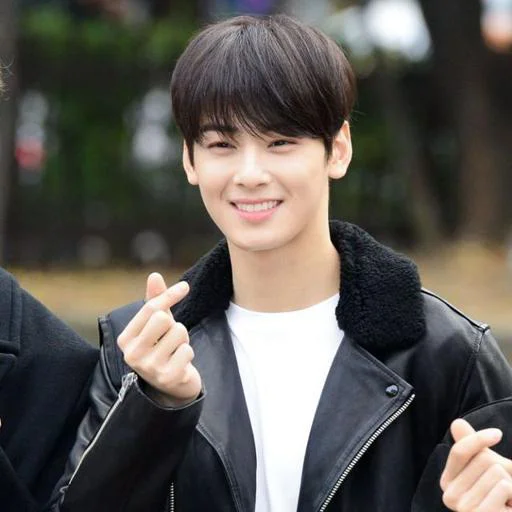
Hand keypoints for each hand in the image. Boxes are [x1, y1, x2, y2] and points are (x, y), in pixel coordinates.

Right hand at [117, 272, 201, 406]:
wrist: (172, 386)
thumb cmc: (162, 349)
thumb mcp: (156, 325)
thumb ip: (155, 301)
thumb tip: (154, 275)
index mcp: (125, 339)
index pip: (151, 307)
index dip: (170, 295)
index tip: (184, 287)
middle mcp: (132, 354)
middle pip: (163, 319)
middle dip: (174, 325)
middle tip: (171, 338)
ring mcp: (149, 367)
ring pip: (178, 333)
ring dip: (183, 340)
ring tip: (175, 351)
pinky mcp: (167, 377)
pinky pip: (187, 350)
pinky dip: (188, 354)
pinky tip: (180, 364)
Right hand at [440, 418, 511, 510]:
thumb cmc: (501, 493)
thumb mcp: (486, 467)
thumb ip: (471, 446)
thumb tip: (456, 423)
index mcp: (447, 482)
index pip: (459, 452)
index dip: (478, 439)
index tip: (498, 433)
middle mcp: (450, 497)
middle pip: (482, 460)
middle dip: (500, 469)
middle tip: (502, 490)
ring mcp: (464, 509)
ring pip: (496, 473)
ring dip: (509, 483)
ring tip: (506, 500)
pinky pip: (504, 487)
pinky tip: (508, 507)